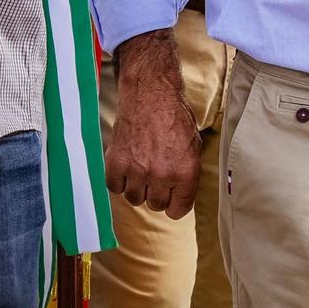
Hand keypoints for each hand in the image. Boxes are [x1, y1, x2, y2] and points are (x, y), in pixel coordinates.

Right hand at [104, 31, 202, 218]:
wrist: (151, 96)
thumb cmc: (175, 118)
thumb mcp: (194, 146)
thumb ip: (187, 174)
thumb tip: (181, 195)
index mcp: (184, 172)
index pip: (178, 210)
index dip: (176, 206)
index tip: (173, 200)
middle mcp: (161, 175)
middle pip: (155, 205)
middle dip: (157, 194)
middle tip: (157, 178)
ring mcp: (136, 171)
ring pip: (134, 199)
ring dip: (138, 188)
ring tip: (143, 171)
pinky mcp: (115, 164)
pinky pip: (114, 188)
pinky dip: (119, 181)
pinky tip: (127, 168)